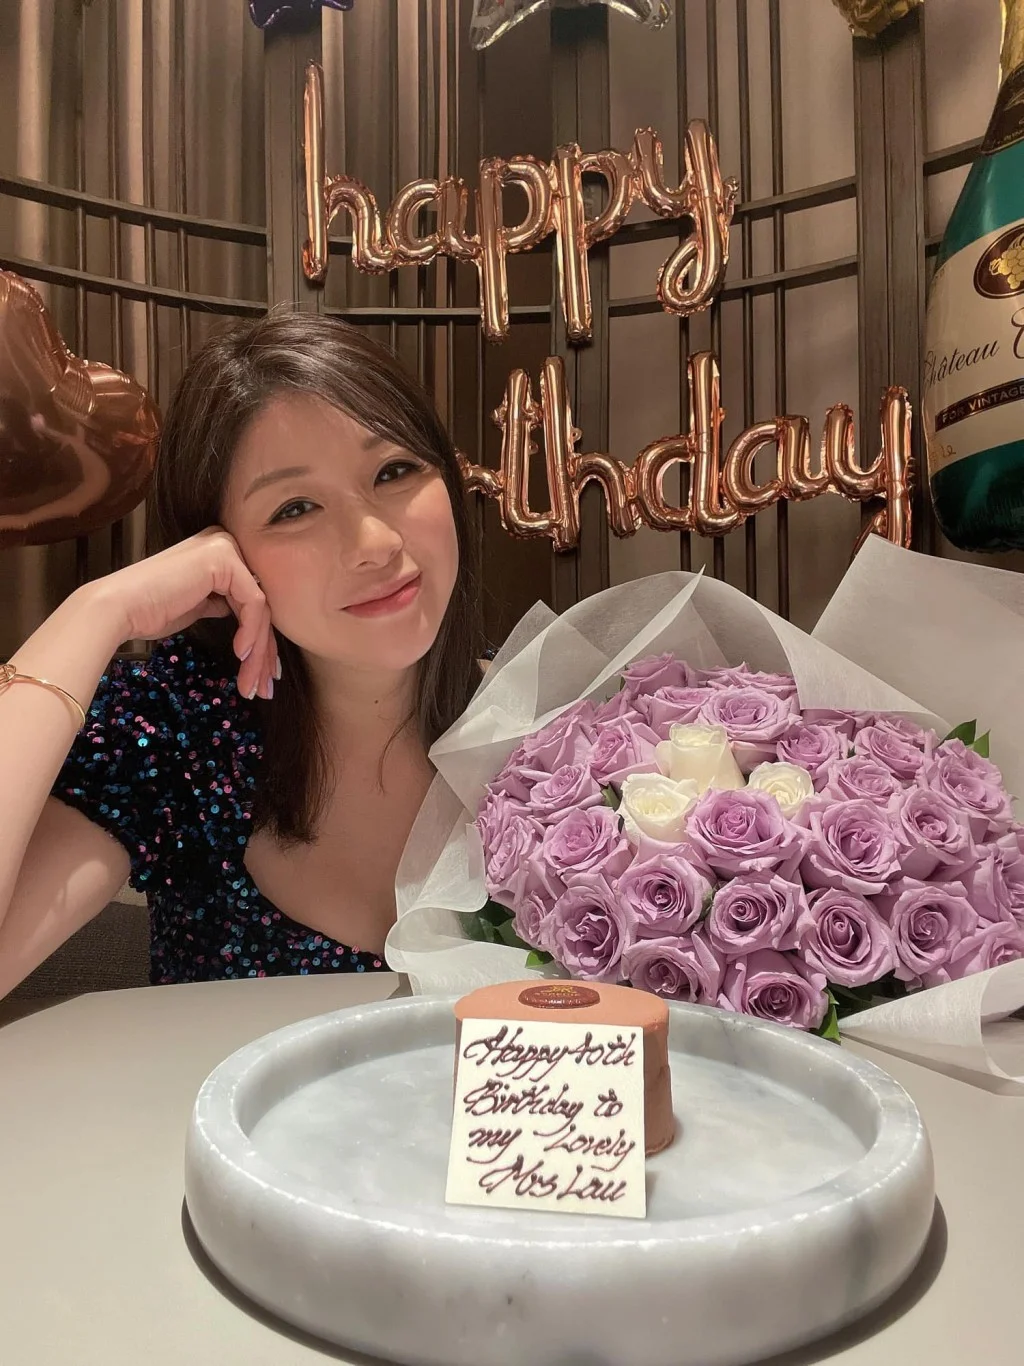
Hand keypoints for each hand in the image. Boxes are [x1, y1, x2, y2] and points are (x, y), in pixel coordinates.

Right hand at [82, 528, 277, 699]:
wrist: (118, 608)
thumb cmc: (149, 612)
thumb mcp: (196, 606)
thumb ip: (221, 603)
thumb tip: (247, 621)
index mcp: (219, 554)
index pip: (252, 602)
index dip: (261, 642)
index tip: (264, 676)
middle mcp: (225, 544)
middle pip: (260, 607)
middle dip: (265, 653)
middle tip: (264, 687)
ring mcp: (225, 548)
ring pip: (260, 609)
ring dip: (259, 653)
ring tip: (252, 684)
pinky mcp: (224, 558)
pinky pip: (253, 603)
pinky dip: (251, 633)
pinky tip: (241, 655)